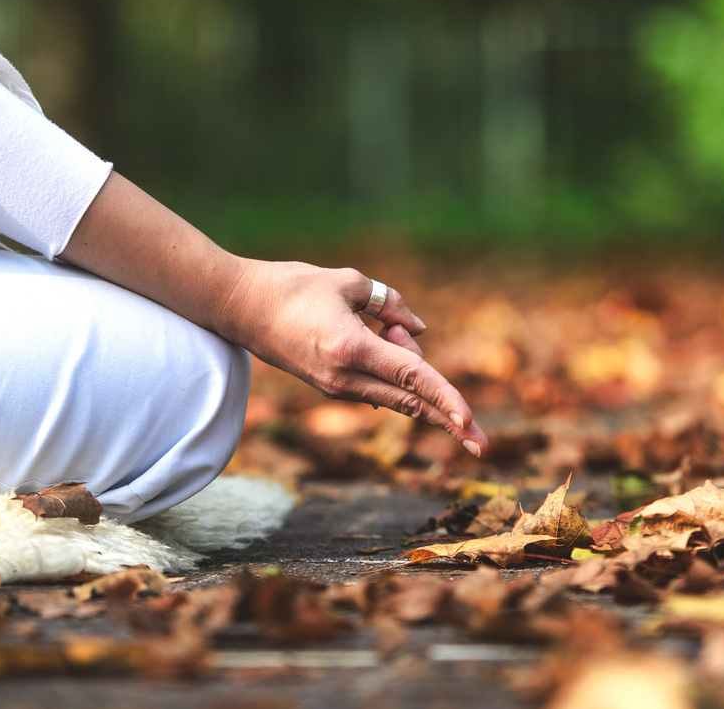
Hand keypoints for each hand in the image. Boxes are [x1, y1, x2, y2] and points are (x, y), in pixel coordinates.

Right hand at [222, 260, 488, 457]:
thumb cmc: (292, 286)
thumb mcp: (348, 282)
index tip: (470, 423)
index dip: (446, 398)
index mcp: (351, 348)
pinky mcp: (332, 388)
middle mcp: (345, 378)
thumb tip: (417, 331)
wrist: (240, 307)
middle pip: (411, 401)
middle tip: (483, 441)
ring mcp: (337, 388)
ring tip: (389, 324)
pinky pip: (380, 389)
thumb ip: (390, 304)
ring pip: (397, 396)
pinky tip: (387, 338)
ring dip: (414, 372)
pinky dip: (396, 374)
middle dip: (451, 421)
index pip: (411, 376)